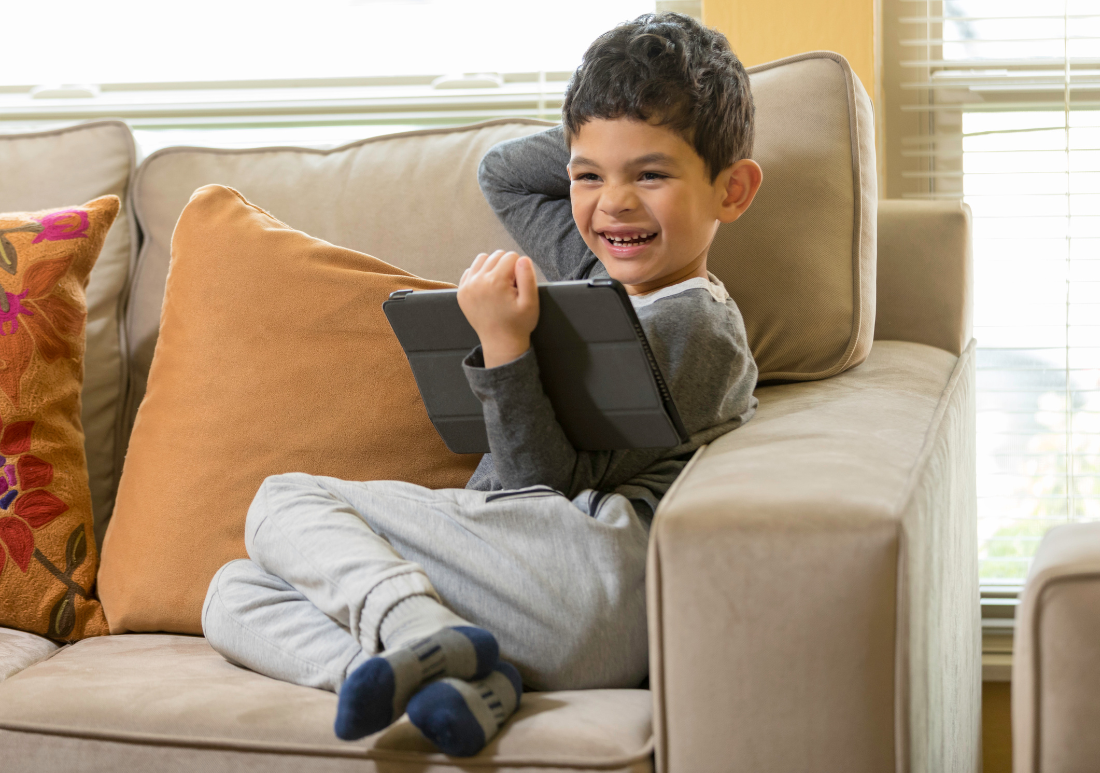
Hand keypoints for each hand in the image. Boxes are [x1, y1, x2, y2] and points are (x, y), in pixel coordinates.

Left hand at [457, 250, 538, 367]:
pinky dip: (480, 274)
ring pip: (483, 259)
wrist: (500, 343)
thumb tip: (522, 258)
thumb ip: (528, 277)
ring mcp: (467, 286)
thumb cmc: (518, 324)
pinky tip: (488, 288)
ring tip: (499, 285)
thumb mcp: (531, 302)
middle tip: (509, 288)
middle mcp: (478, 281)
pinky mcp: (461, 291)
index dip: (519, 270)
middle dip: (507, 267)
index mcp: (496, 281)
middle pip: (497, 255)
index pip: (512, 256)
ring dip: (493, 267)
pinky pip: (471, 270)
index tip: (518, 287)